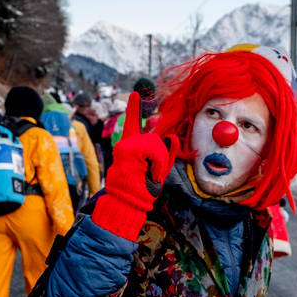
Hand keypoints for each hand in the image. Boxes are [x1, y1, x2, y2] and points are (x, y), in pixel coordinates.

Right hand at [92, 92, 176, 240]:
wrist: (128, 202)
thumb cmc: (142, 189)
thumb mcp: (159, 169)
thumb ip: (166, 153)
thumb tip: (172, 136)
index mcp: (131, 147)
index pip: (134, 124)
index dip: (134, 109)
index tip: (135, 94)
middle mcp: (126, 143)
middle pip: (155, 138)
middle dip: (161, 156)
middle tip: (152, 174)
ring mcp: (125, 145)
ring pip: (155, 143)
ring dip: (159, 161)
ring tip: (150, 174)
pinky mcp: (126, 149)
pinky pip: (154, 149)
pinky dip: (158, 162)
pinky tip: (150, 173)